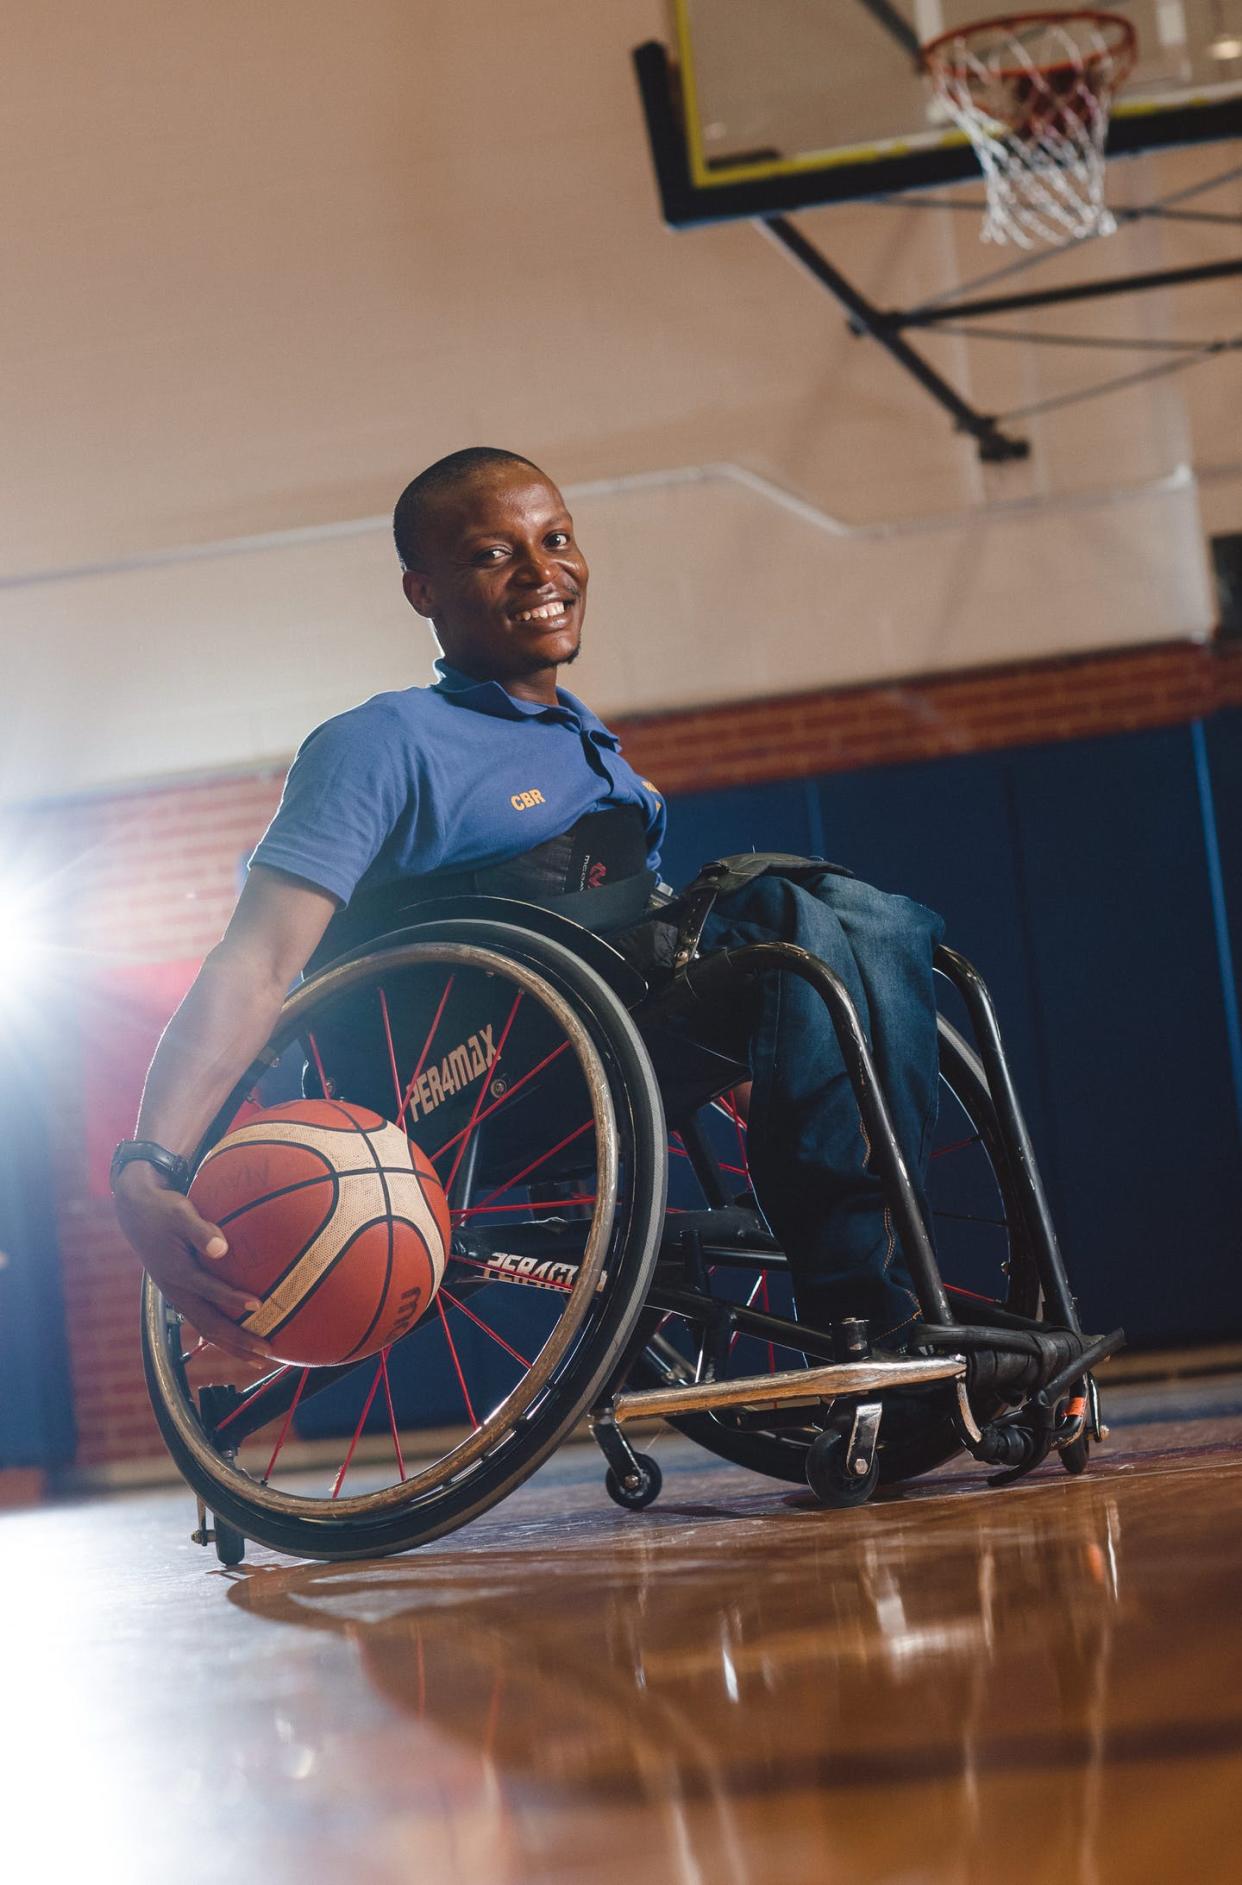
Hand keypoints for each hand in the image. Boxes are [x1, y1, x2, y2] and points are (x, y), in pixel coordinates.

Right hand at [114, 1163, 272, 1365]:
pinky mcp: (181, 1294)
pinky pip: (203, 1320)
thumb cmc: (163, 1210)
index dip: (233, 1299)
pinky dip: (223, 1333)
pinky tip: (241, 1339)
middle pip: (208, 1325)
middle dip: (238, 1341)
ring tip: (259, 1358)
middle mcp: (176, 1290)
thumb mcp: (180, 1213)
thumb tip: (220, 1249)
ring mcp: (177, 1296)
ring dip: (232, 1345)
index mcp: (176, 1272)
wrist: (135, 1212)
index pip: (208, 1290)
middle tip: (267, 1351)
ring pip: (206, 1329)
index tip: (260, 1305)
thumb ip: (200, 1230)